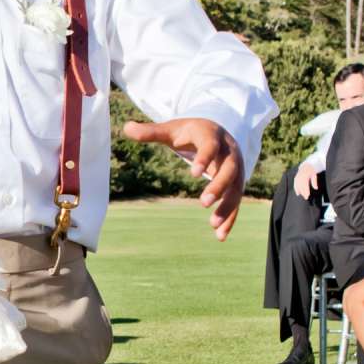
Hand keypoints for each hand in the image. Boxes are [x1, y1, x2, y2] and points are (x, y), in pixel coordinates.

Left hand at [123, 118, 243, 239]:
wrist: (219, 131)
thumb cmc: (190, 132)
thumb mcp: (172, 130)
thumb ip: (151, 131)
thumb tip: (126, 127)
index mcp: (211, 135)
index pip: (210, 146)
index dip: (204, 158)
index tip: (193, 173)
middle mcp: (229, 152)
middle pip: (229, 169)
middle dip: (218, 186)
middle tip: (203, 203)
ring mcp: (236, 169)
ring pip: (236, 188)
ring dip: (227, 207)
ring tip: (213, 225)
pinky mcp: (237, 183)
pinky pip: (236, 201)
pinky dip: (230, 218)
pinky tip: (220, 236)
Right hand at [294, 161, 321, 200]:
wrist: (306, 165)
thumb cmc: (312, 171)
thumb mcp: (314, 175)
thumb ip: (314, 182)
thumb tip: (316, 188)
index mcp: (305, 175)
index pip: (305, 185)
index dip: (306, 190)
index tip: (308, 195)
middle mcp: (300, 176)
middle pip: (301, 186)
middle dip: (303, 192)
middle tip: (306, 197)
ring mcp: (297, 177)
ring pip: (298, 186)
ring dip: (300, 191)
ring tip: (302, 196)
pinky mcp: (295, 178)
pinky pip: (295, 184)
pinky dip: (296, 189)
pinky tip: (298, 193)